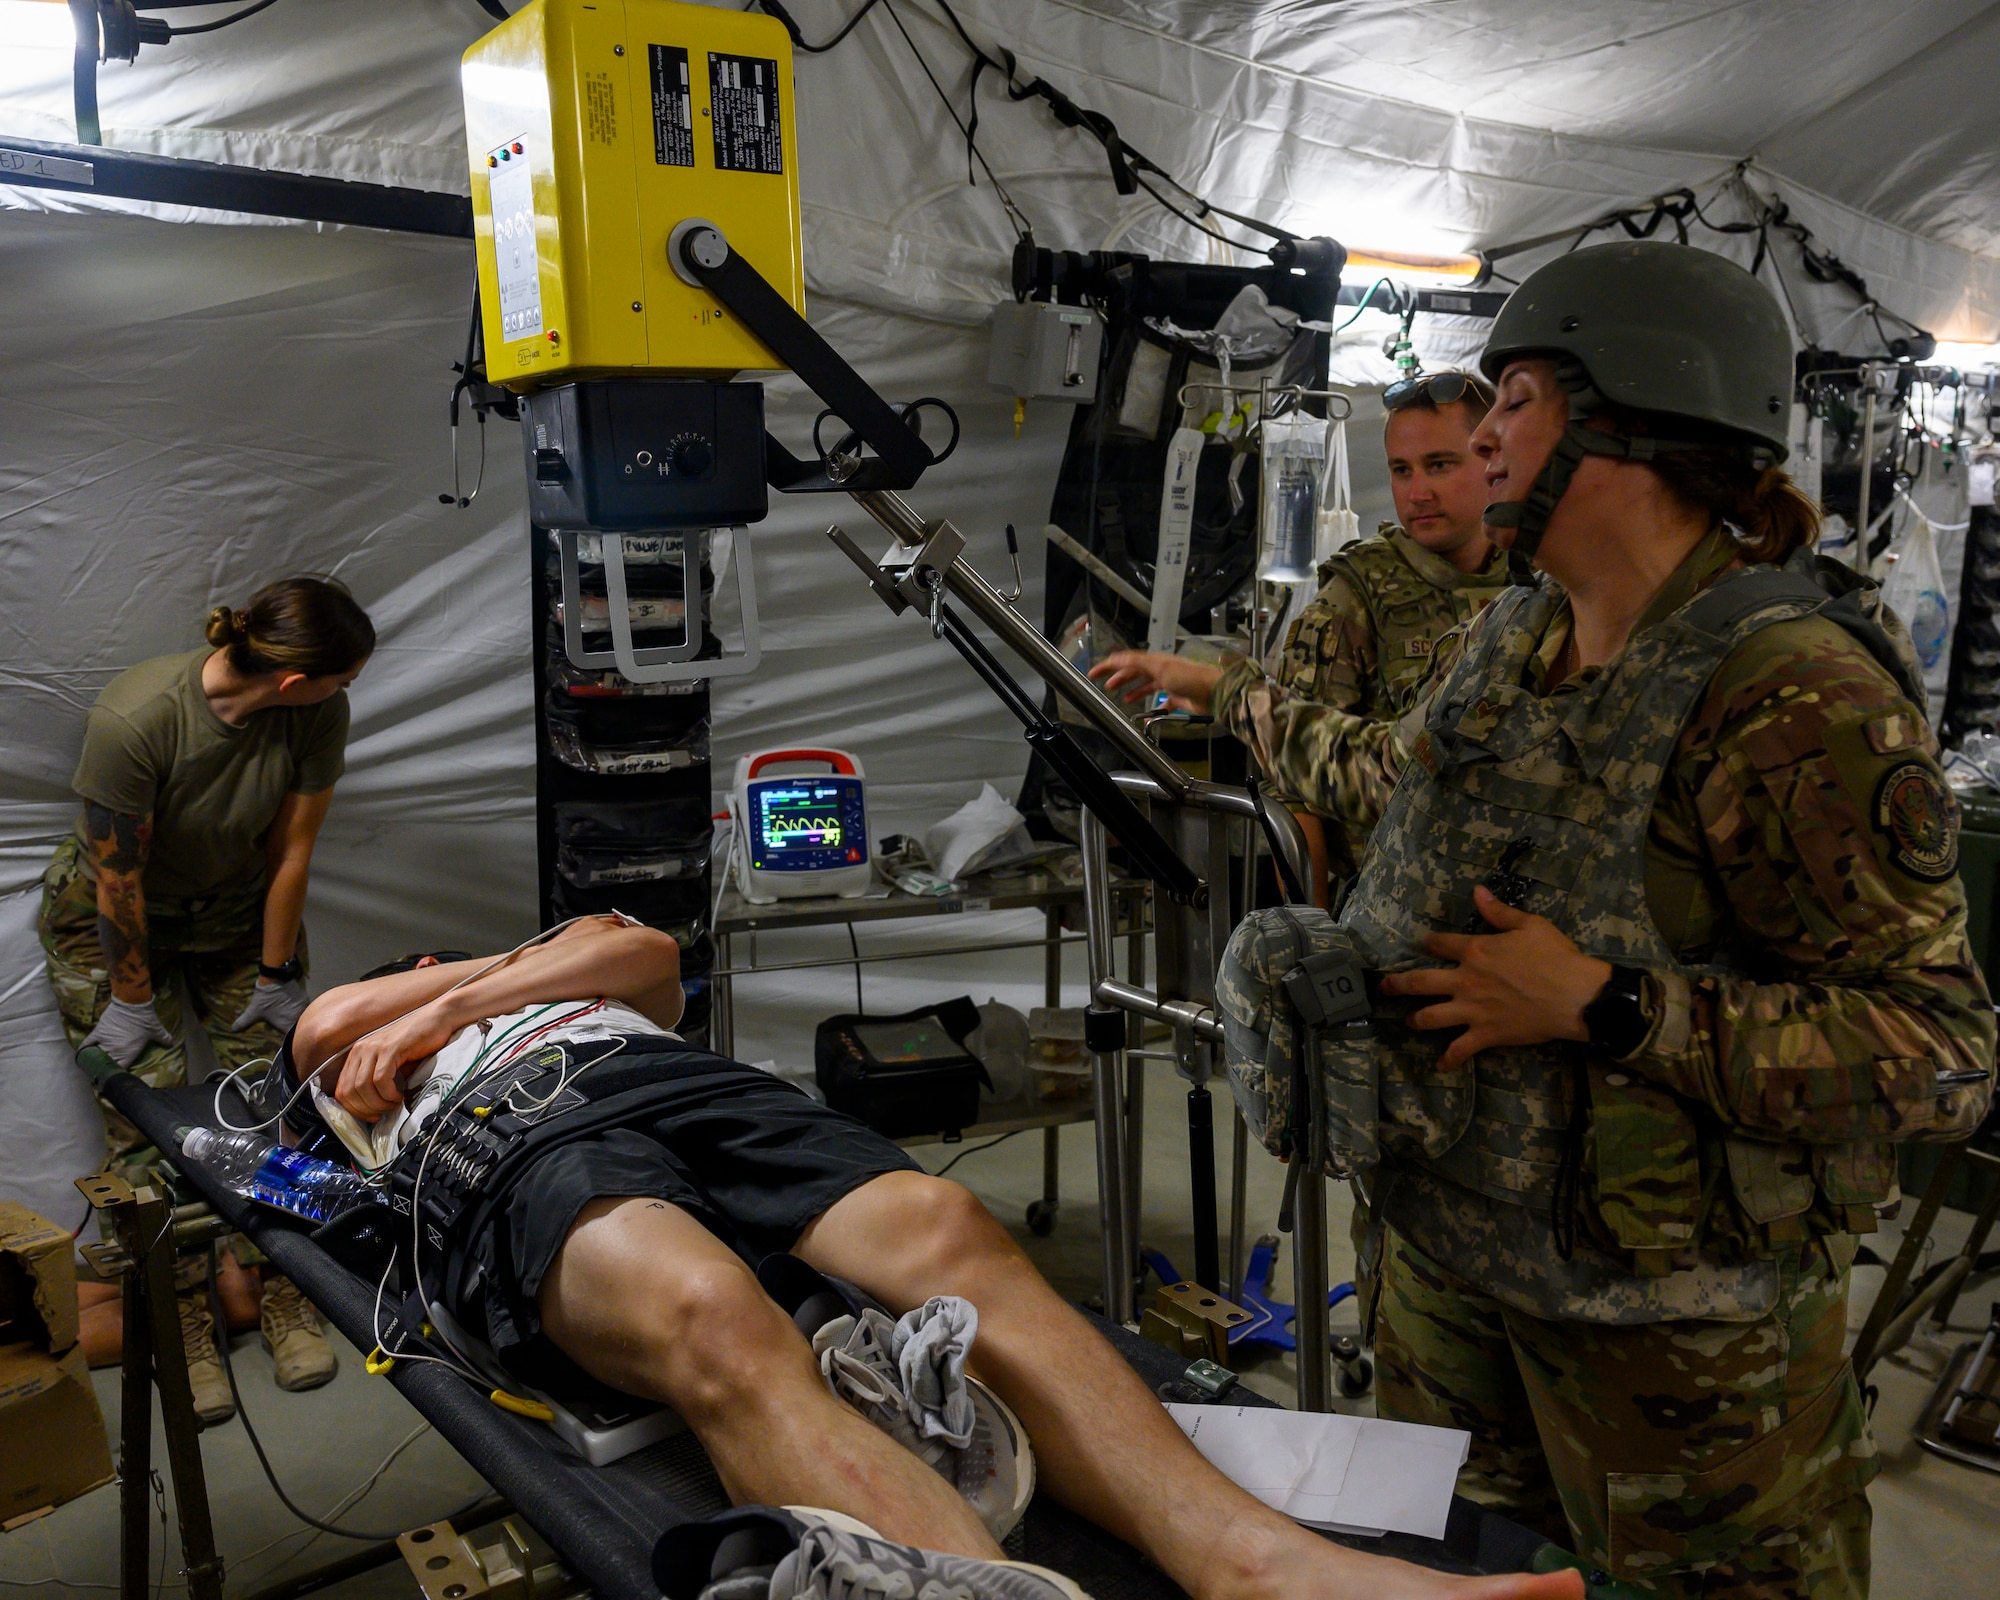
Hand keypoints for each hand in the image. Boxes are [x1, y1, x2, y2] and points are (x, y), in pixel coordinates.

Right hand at [81, 996, 175, 1068]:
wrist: (133, 1003)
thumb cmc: (146, 1018)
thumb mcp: (157, 1030)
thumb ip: (164, 1039)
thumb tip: (172, 1044)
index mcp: (129, 1053)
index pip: (119, 1070)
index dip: (116, 1074)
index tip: (114, 1076)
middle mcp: (115, 1050)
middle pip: (106, 1065)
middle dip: (104, 1069)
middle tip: (101, 1072)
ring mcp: (105, 1042)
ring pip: (95, 1056)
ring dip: (94, 1061)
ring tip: (92, 1066)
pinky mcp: (98, 1032)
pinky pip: (87, 1044)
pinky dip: (83, 1051)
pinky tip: (81, 1056)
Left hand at [230, 977, 308, 1034]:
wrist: (276, 978)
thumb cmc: (265, 998)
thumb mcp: (253, 1011)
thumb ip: (244, 1022)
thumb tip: (232, 1030)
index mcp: (287, 1025)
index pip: (291, 1037)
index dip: (288, 1040)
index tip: (284, 1039)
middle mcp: (298, 1018)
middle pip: (299, 1028)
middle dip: (293, 1029)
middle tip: (286, 1028)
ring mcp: (303, 1008)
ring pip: (303, 1018)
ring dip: (298, 1019)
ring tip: (290, 1019)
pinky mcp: (306, 1000)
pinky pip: (306, 1009)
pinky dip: (301, 1010)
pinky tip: (294, 1010)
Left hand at [330, 1001, 460, 1121]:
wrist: (438, 1019)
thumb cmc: (419, 1042)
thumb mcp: (393, 1063)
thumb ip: (379, 1080)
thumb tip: (373, 1108)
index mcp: (358, 1054)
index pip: (341, 1090)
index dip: (354, 1109)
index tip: (372, 1116)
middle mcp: (361, 1049)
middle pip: (348, 1091)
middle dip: (366, 1109)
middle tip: (384, 1112)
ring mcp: (373, 1047)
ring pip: (362, 1087)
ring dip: (378, 1102)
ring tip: (393, 1103)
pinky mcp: (389, 1048)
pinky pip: (380, 1079)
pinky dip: (389, 1093)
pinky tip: (400, 1094)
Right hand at [1088, 651, 1223, 712]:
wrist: (1214, 692)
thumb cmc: (1189, 678)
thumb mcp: (1160, 667)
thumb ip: (1137, 662)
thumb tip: (1115, 657)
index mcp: (1155, 660)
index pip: (1127, 660)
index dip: (1110, 665)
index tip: (1094, 673)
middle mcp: (1161, 670)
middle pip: (1136, 672)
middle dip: (1120, 678)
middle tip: (1107, 687)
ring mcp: (1170, 683)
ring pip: (1147, 686)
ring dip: (1134, 690)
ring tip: (1124, 698)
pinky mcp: (1178, 698)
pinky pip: (1161, 702)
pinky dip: (1152, 707)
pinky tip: (1146, 714)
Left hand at [1378, 886, 1609, 1072]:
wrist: (1575, 996)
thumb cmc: (1556, 957)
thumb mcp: (1530, 925)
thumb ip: (1499, 912)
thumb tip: (1477, 892)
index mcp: (1476, 951)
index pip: (1440, 944)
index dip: (1429, 943)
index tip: (1423, 944)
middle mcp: (1465, 980)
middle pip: (1420, 982)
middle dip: (1397, 984)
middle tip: (1384, 986)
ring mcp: (1472, 1009)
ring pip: (1430, 1017)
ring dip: (1416, 1020)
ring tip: (1409, 1022)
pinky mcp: (1486, 1034)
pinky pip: (1460, 1049)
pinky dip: (1450, 1059)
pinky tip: (1441, 1065)